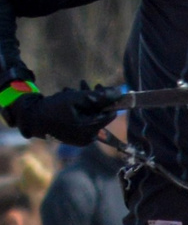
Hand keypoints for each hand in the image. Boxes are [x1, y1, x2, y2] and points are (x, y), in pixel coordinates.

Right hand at [7, 82, 121, 146]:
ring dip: (82, 102)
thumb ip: (97, 96)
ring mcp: (82, 140)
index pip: (109, 114)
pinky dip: (78, 110)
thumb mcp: (75, 98)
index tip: (102, 87)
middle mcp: (88, 138)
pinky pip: (84, 122)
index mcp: (89, 130)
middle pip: (98, 114)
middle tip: (85, 84)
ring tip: (68, 90)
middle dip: (92, 98)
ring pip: (90, 116)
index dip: (109, 100)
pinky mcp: (76, 139)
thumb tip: (118, 92)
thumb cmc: (52, 108)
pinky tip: (67, 99)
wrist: (31, 118)